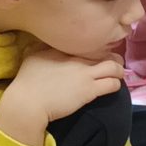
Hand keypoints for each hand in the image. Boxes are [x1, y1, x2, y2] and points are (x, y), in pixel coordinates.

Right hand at [0, 49, 123, 140]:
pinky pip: (112, 84)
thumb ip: (42, 48)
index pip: (88, 43)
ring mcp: (85, 73)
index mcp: (63, 48)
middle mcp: (77, 58)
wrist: (28, 102)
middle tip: (114, 64)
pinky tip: (112, 87)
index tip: (98, 55)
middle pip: (105, 52)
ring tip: (117, 75)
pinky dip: (115, 84)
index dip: (97, 48)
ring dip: (119, 71)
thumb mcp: (32, 56)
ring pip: (114, 67)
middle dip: (113, 57)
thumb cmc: (27, 82)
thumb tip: (47, 46)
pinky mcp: (90, 90)